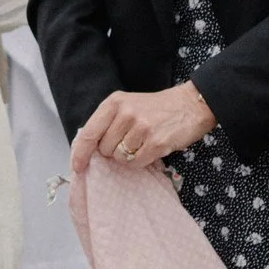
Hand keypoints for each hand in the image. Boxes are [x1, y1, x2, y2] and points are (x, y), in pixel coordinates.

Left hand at [70, 83, 215, 174]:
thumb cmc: (157, 108)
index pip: (88, 132)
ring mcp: (141, 127)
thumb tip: (89, 149)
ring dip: (129, 156)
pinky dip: (141, 161)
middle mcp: (125, 113)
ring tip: (142, 142)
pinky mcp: (156, 142)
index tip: (77, 166)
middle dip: (113, 151)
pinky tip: (151, 148)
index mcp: (114, 103)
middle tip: (130, 141)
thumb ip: (109, 122)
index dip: (80, 153)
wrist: (190, 105)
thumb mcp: (128, 105)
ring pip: (120, 158)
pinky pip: (136, 163)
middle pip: (104, 149)